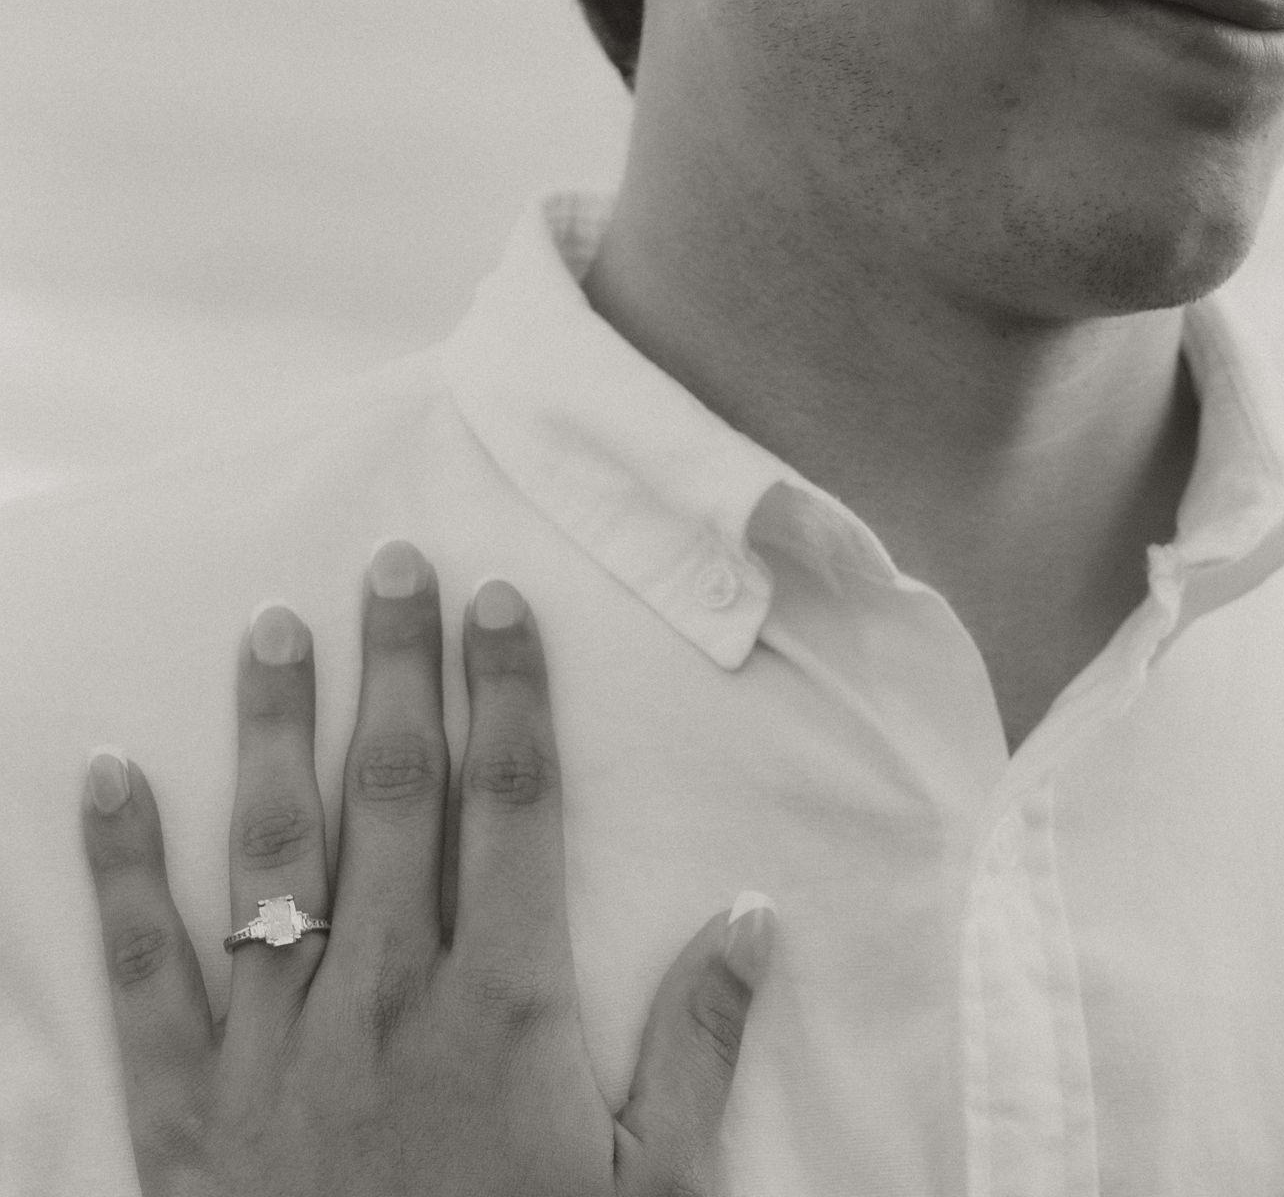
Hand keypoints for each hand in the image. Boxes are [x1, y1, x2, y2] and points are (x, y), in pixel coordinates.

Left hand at [79, 540, 772, 1196]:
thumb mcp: (652, 1191)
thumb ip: (699, 1046)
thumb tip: (758, 913)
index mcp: (505, 1008)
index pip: (514, 805)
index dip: (510, 694)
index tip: (500, 603)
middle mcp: (388, 1000)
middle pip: (396, 795)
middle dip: (398, 669)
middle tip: (392, 563)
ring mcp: (277, 1049)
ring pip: (276, 852)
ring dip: (273, 729)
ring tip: (270, 627)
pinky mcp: (184, 1111)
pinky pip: (150, 970)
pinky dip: (121, 869)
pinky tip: (110, 775)